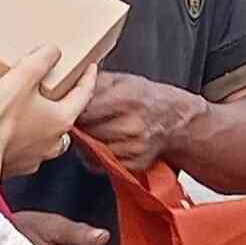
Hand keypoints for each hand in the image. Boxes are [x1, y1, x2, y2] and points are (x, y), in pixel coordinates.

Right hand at [0, 48, 91, 181]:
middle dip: (65, 101)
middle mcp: (55, 141)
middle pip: (67, 116)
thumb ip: (41, 59)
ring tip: (30, 108)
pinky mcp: (19, 165)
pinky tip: (10, 128)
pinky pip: (28, 147)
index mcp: (62, 119)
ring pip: (49, 134)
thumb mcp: (22, 77)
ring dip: (44, 121)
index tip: (91, 68)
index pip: (84, 94)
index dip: (89, 77)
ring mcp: (38, 156)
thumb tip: (53, 51)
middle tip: (57, 88)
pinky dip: (24, 137)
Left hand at [77, 72, 206, 170]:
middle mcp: (132, 126)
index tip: (69, 107)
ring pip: (92, 149)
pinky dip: (95, 156)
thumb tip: (70, 84)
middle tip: (75, 120)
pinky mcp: (134, 164)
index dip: (73, 109)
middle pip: (87, 131)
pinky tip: (100, 143)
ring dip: (84, 142)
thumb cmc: (147, 98)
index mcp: (129, 100)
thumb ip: (96, 82)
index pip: (86, 110)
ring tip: (89, 130)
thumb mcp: (124, 80)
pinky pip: (102, 164)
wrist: (176, 120)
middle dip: (78, 126)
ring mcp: (134, 148)